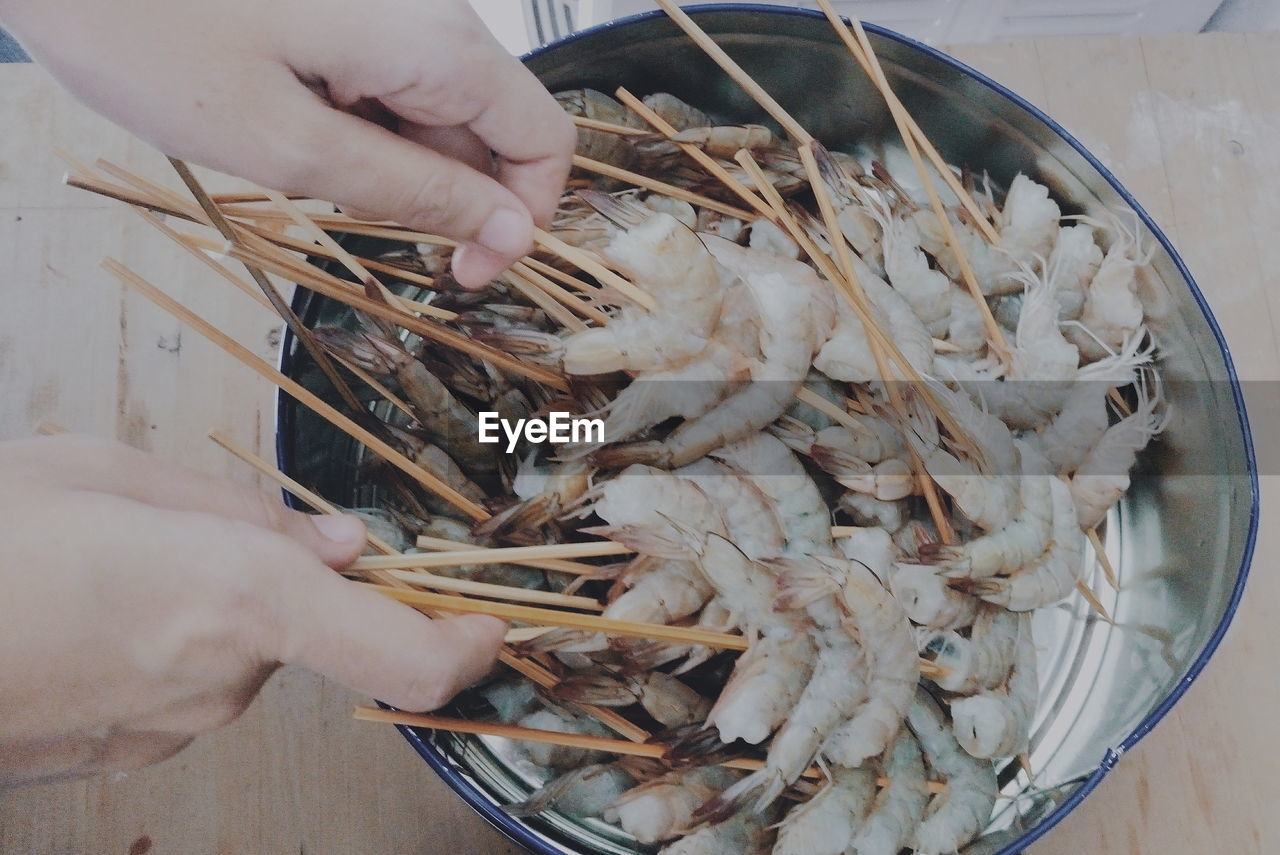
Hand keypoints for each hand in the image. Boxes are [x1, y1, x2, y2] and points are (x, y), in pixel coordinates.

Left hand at [0, 0, 574, 287]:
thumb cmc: (150, 34)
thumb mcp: (289, 145)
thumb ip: (412, 192)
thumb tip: (508, 232)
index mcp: (434, 44)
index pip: (544, 141)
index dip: (523, 220)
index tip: (464, 274)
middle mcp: (430, 16)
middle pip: (494, 130)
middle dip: (448, 196)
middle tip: (354, 220)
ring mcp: (391, 10)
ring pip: (440, 114)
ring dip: (395, 164)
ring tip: (302, 159)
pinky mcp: (353, 11)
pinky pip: (392, 86)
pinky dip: (362, 129)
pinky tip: (295, 125)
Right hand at [0, 435, 504, 785]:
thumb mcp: (111, 473)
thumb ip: (246, 515)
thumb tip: (340, 548)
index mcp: (236, 597)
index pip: (400, 651)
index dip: (463, 647)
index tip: (492, 627)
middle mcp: (220, 677)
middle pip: (307, 628)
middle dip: (283, 578)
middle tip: (202, 527)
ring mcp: (172, 726)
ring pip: (243, 653)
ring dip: (217, 606)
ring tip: (116, 562)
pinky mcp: (127, 752)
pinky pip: (189, 685)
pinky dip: (173, 643)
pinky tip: (91, 608)